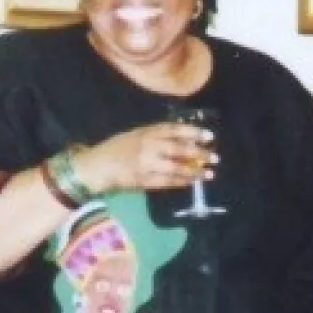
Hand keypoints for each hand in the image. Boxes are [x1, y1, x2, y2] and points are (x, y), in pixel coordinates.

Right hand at [74, 122, 214, 195]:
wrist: (97, 166)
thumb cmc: (116, 148)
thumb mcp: (136, 134)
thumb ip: (156, 135)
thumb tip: (183, 138)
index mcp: (146, 133)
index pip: (174, 130)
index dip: (193, 132)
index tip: (208, 136)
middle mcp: (148, 147)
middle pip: (179, 149)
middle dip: (199, 153)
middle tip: (215, 157)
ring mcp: (147, 165)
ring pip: (176, 168)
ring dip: (194, 171)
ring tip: (209, 174)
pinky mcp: (144, 181)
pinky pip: (167, 182)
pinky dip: (181, 182)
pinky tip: (192, 182)